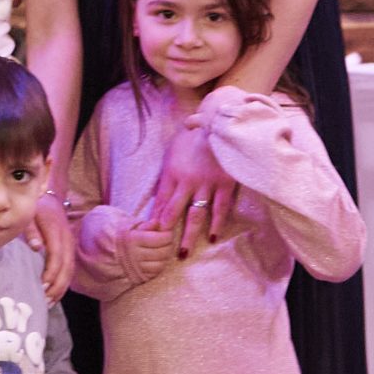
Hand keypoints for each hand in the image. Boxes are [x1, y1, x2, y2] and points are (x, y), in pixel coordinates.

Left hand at [30, 198, 75, 297]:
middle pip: (66, 266)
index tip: (41, 285)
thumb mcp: (29, 214)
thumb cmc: (35, 208)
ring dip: (61, 288)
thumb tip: (36, 247)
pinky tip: (55, 294)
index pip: (57, 255)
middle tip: (45, 300)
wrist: (49, 198)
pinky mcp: (69, 249)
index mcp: (56, 230)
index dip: (51, 272)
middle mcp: (66, 239)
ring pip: (70, 270)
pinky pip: (69, 269)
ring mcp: (70, 244)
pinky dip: (63, 283)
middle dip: (57, 286)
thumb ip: (31, 230)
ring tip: (49, 302)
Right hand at [114, 226, 177, 286]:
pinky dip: (158, 266)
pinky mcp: (136, 277)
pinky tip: (155, 259)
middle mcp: (134, 255)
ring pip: (160, 264)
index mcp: (132, 240)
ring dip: (164, 257)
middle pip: (162, 252)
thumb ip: (144, 224)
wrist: (102, 253)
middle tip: (166, 241)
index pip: (160, 239)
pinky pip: (154, 273)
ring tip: (161, 250)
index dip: (167, 235)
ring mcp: (135, 268)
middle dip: (168, 246)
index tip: (167, 232)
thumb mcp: (128, 226)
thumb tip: (157, 223)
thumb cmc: (117, 236)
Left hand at [142, 123, 239, 256]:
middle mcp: (187, 181)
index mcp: (172, 172)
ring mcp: (206, 184)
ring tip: (184, 253)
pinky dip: (216, 223)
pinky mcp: (224, 184)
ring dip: (189, 235)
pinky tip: (213, 237)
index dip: (154, 219)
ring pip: (195, 215)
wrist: (219, 121)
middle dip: (166, 232)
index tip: (148, 234)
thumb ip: (168, 170)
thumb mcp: (173, 149)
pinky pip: (219, 208)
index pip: (160, 201)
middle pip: (174, 211)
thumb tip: (160, 191)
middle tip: (160, 250)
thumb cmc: (194, 134)